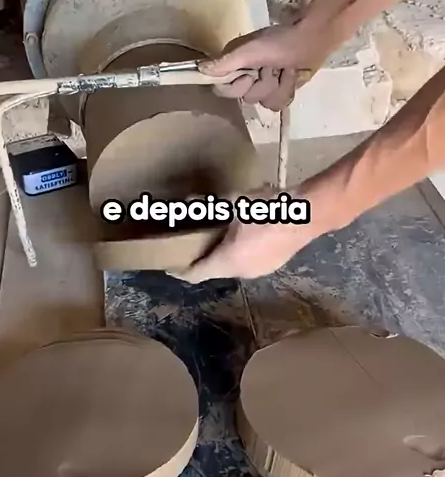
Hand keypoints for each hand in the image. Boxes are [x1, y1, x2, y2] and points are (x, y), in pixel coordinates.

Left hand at [176, 213, 318, 283]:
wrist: (308, 214)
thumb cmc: (267, 209)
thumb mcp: (235, 202)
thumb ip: (211, 205)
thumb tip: (189, 202)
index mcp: (227, 261)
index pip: (196, 274)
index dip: (180, 271)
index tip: (169, 265)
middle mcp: (241, 272)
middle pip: (213, 271)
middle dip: (201, 259)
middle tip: (191, 243)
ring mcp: (259, 271)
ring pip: (232, 267)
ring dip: (222, 256)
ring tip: (215, 238)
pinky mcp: (273, 265)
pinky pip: (247, 263)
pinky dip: (238, 254)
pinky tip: (241, 237)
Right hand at [200, 16, 333, 111]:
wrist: (313, 40)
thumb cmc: (281, 41)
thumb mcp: (251, 50)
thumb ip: (226, 62)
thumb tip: (199, 70)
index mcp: (234, 64)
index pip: (223, 89)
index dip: (237, 86)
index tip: (250, 75)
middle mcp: (245, 75)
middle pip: (245, 98)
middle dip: (263, 84)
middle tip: (272, 68)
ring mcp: (263, 84)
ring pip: (263, 103)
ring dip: (278, 86)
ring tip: (286, 70)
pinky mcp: (279, 90)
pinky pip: (277, 104)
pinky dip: (287, 90)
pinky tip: (293, 76)